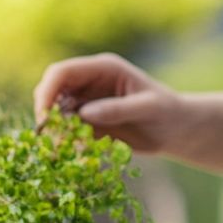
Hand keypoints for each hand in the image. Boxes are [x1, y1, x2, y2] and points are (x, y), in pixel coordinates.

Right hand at [33, 53, 183, 153]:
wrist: (177, 130)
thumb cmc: (168, 113)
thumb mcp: (148, 109)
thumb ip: (118, 109)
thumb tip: (85, 114)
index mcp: (103, 68)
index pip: (63, 72)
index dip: (48, 91)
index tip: (45, 116)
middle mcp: (90, 82)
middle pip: (52, 90)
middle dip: (46, 112)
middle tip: (49, 137)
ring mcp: (88, 101)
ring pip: (57, 112)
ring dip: (55, 130)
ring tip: (63, 150)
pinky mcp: (89, 122)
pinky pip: (68, 130)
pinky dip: (67, 142)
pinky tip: (77, 154)